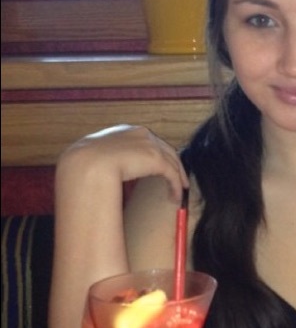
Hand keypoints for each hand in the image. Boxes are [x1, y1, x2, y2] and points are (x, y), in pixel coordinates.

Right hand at [58, 124, 188, 201]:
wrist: (86, 164)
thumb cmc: (83, 165)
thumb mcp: (94, 158)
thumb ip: (106, 161)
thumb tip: (107, 174)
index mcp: (123, 131)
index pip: (146, 141)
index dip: (156, 154)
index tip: (159, 166)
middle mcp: (139, 133)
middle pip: (164, 148)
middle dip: (172, 163)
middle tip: (177, 178)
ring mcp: (149, 144)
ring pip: (171, 160)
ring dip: (177, 176)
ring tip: (179, 190)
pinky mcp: (156, 158)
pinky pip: (172, 173)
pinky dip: (176, 185)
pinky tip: (176, 197)